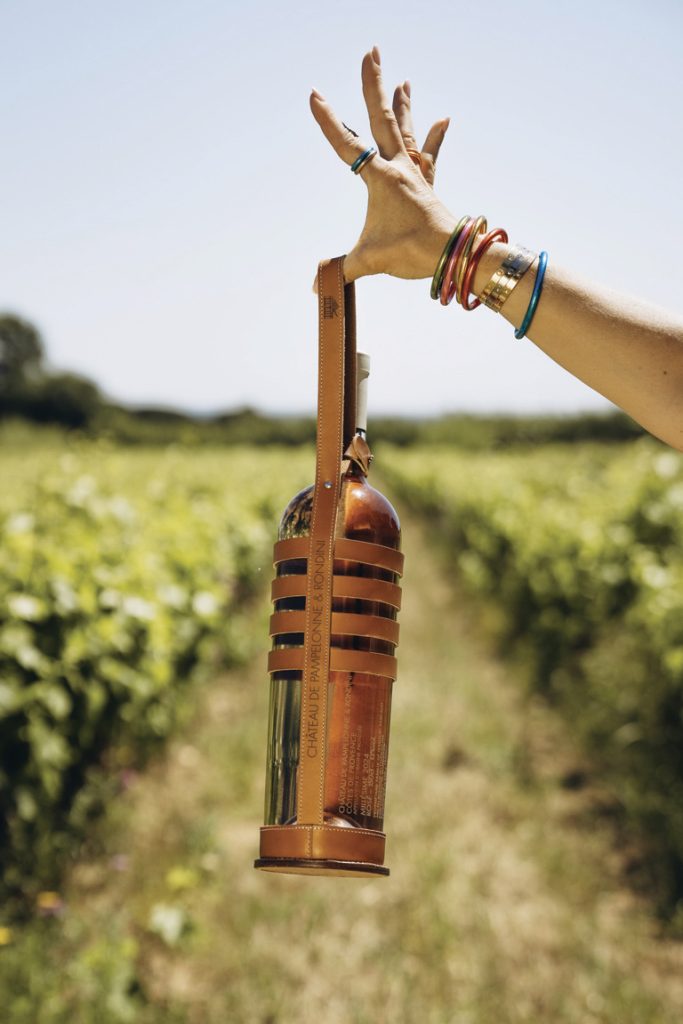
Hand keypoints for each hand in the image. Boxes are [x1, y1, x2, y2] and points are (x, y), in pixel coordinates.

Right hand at [310, 46, 457, 287]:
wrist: (452, 254)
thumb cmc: (411, 252)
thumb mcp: (368, 260)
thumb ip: (340, 269)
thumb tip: (314, 289)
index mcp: (381, 178)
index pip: (348, 144)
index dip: (329, 121)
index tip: (314, 94)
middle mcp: (399, 167)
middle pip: (382, 118)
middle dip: (374, 84)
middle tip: (371, 51)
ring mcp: (415, 174)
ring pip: (405, 130)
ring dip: (402, 104)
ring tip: (402, 79)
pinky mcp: (427, 186)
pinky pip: (430, 155)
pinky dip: (434, 138)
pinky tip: (444, 118)